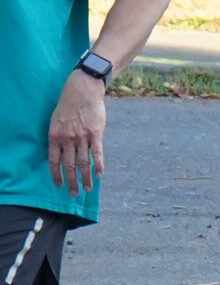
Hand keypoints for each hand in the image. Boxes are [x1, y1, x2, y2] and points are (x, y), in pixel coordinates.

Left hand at [48, 70, 106, 198]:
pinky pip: (97, 154)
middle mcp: (67, 139)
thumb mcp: (56, 121)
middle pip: (69, 166)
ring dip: (85, 179)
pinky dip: (98, 166)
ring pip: (83, 163)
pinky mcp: (96, 134)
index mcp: (55, 136)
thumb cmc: (68, 105)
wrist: (83, 90)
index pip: (54, 161)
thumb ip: (58, 137)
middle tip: (74, 194)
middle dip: (71, 182)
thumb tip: (60, 154)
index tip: (59, 185)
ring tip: (88, 189)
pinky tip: (100, 175)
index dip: (56, 175)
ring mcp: (82, 137)